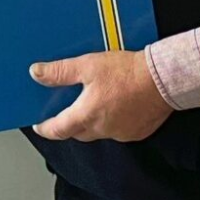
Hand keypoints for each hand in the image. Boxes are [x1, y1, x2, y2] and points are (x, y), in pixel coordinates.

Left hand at [30, 50, 172, 142]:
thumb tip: (37, 73)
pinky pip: (118, 130)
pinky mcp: (137, 132)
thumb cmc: (126, 72)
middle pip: (77, 133)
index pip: (58, 130)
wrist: (162, 79)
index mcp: (86, 116)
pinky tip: (116, 105)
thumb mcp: (87, 66)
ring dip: (92, 122)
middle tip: (64, 112)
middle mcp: (102, 130)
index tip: (39, 126)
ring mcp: (121, 133)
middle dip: (68, 124)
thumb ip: (60, 72)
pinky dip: (112, 120)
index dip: (45, 128)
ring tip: (92, 103)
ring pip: (98, 132)